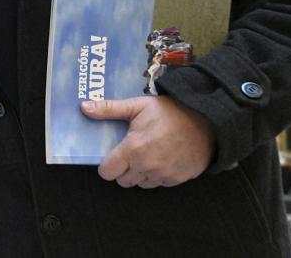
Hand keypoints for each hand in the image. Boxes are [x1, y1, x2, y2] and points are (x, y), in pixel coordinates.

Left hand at [81, 95, 214, 188]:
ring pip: (140, 184)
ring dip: (139, 174)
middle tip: (130, 152)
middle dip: (123, 169)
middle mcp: (146, 167)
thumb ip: (109, 109)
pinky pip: (158, 184)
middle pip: (123, 180)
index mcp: (133, 150)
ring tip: (147, 155)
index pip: (107, 172)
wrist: (206, 121)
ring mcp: (163, 176)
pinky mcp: (177, 180)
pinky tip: (161, 159)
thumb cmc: (170, 112)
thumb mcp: (137, 105)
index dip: (107, 164)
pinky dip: (156, 176)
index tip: (113, 155)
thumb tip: (84, 107)